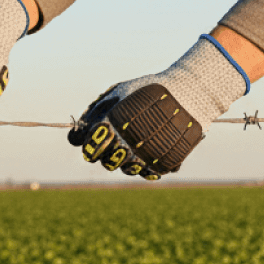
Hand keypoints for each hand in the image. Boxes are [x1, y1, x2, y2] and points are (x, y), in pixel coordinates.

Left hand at [68, 35, 253, 178]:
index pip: (89, 148)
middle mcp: (127, 145)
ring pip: (126, 169)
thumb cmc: (149, 90)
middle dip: (107, 152)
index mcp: (112, 126)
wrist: (189, 92)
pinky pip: (148, 173)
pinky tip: (151, 149)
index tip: (96, 138)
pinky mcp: (163, 165)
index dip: (89, 145)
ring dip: (127, 159)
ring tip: (137, 142)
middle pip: (106, 162)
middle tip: (118, 139)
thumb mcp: (118, 92)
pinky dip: (147, 164)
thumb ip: (95, 112)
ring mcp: (145, 158)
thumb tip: (74, 137)